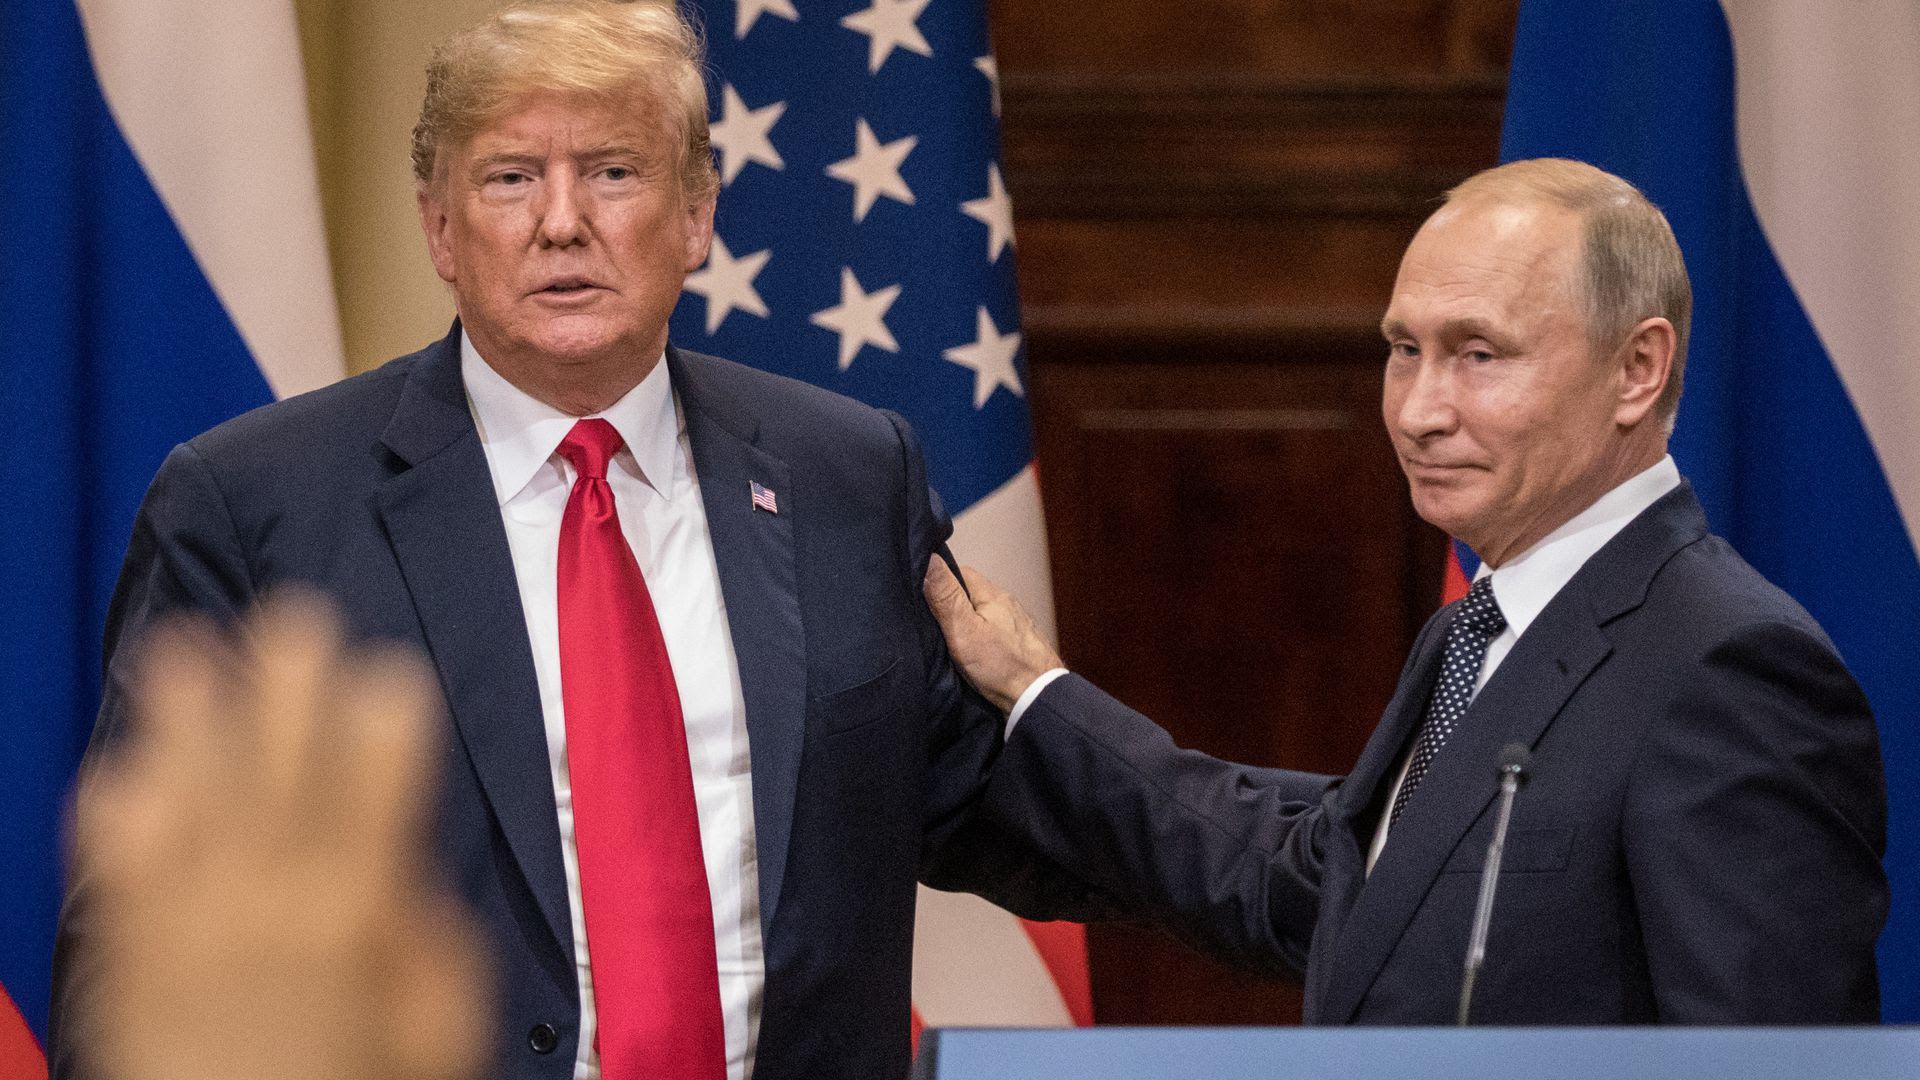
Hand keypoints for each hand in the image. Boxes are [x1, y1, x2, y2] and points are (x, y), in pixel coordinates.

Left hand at [71, 593, 489, 1079]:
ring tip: (183, 646)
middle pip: (277, 777)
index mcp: (353, 924)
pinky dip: (115, 814)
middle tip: (293, 615)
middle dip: (286, 692)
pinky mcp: (131, 959)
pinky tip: (120, 764)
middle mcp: (264, 909)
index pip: (371, 801)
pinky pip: (115, 871)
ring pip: (187, 803)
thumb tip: (404, 882)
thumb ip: (431, 947)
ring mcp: (187, 929)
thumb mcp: (440, 1035)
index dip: (381, 730)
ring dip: (184, 721)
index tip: (388, 667)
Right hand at [923, 557, 1063, 712]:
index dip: (938, 580)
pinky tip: (973, 650)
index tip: (922, 594)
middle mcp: (1006, 603)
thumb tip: (929, 558)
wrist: (1038, 697)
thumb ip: (946, 596)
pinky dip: (980, 635)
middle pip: (970, 593)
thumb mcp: (963, 630)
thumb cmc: (1002, 665)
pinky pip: (993, 630)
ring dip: (966, 620)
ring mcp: (1015, 623)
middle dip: (951, 602)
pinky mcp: (1018, 643)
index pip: (959, 572)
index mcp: (992, 594)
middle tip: (932, 620)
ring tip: (949, 637)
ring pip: (982, 612)